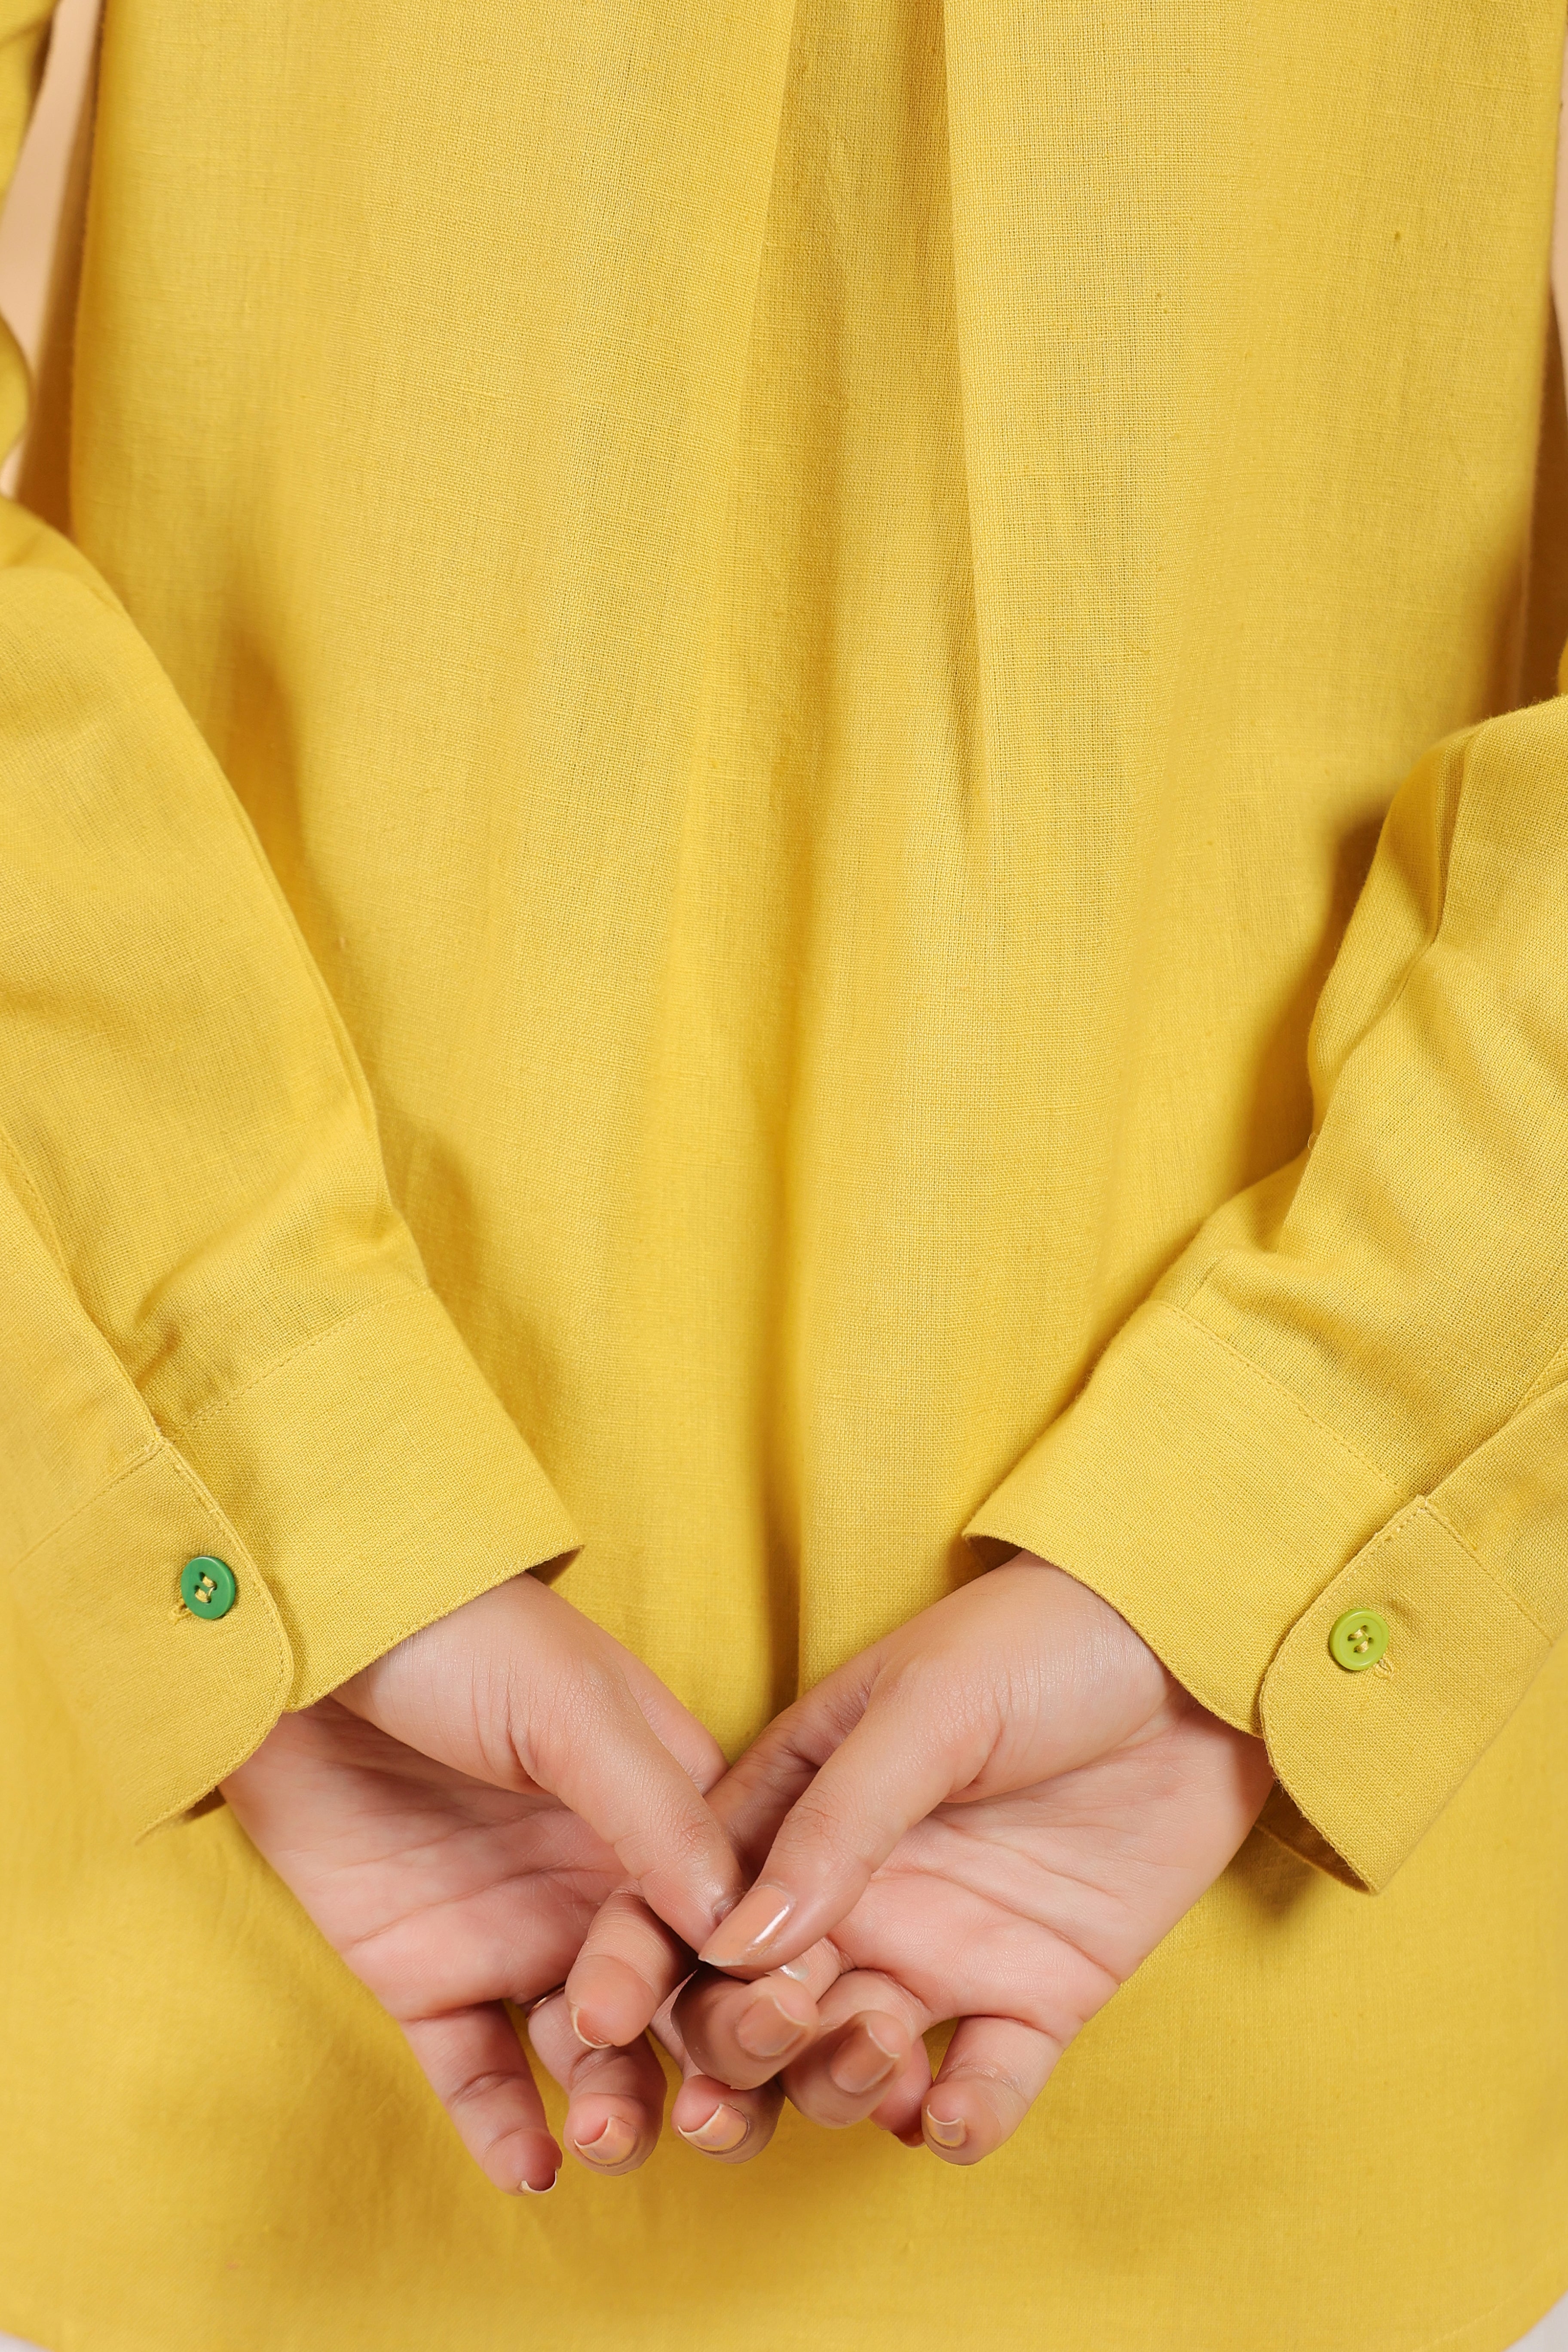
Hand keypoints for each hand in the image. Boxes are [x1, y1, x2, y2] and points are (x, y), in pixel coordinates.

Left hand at [223, 1573, 763, 2192]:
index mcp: (666, 1813)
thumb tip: (738, 1925)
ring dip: (614, 2110)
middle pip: (679, 2008)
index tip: (782, 2039)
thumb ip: (652, 1814)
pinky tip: (532, 2168)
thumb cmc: (459, 1640)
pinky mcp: (428, 1976)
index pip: (733, 1921)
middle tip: (705, 2114)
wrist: (309, 1636)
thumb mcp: (572, 1710)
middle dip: (705, 2070)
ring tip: (603, 2135)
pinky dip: (508, 2130)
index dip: (762, 1984)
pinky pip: (480, 2073)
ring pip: (592, 2059)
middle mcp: (604, 1886)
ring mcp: (518, 1933)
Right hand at [567, 1557, 1272, 2166]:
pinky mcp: (1036, 1995)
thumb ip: (838, 1823)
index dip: (637, 1966)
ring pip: (850, 2062)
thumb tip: (741, 1942)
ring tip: (884, 2052)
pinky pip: (983, 2085)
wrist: (1193, 1656)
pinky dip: (962, 2120)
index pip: (689, 1901)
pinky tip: (954, 2119)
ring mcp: (941, 1949)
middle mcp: (855, 1894)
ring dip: (843, 2083)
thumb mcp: (927, 1710)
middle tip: (767, 2043)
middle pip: (754, 2004)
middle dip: (738, 2046)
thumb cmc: (1042, 1645)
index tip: (604, 2026)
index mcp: (797, 1808)